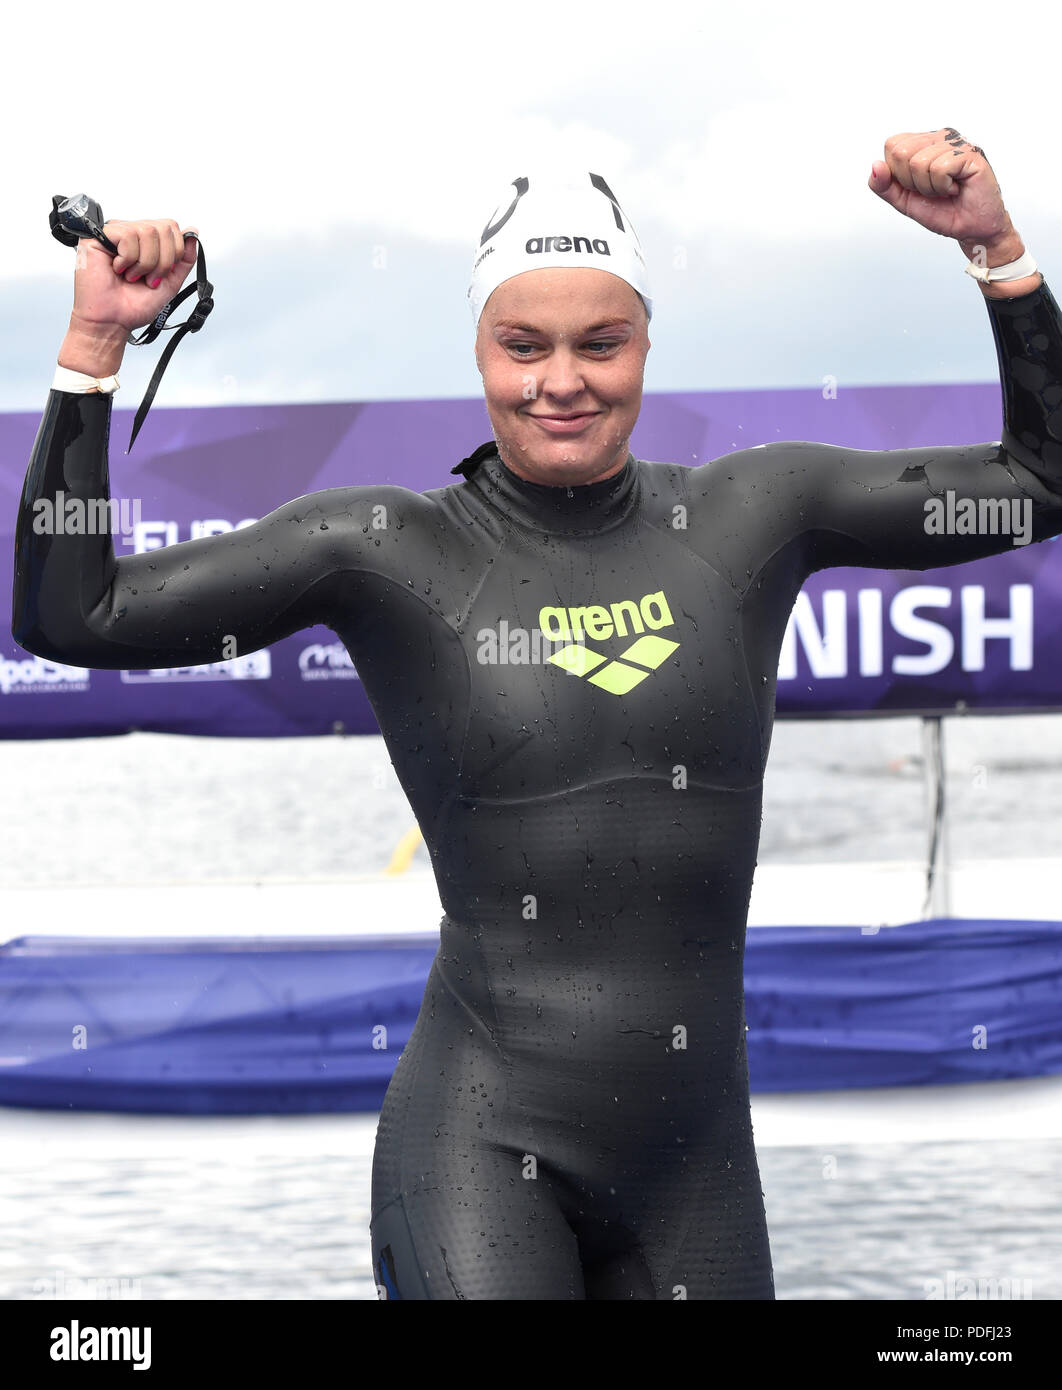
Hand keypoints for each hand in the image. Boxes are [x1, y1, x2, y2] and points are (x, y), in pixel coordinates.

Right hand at [70, 218, 197, 335]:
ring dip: (145, 263)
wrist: (113, 321)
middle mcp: (131, 233)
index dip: (174, 252)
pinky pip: (127, 235)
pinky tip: (119, 269)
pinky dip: (129, 259)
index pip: (171, 226)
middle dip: (162, 260)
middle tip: (148, 278)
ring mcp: (115, 233)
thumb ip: (184, 258)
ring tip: (132, 276)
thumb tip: (192, 232)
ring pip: (147, 231)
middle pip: (163, 227)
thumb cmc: (134, 306)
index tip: (162, 274)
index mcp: (147, 243)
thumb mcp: (170, 282)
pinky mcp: (98, 236)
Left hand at [868, 128, 1011, 244]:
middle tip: (932, 189)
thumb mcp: (903, 200)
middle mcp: (939, 136)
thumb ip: (884, 185)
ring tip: (946, 190)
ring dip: (929, 188)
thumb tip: (875, 166)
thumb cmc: (941, 211)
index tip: (917, 186)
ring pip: (919, 163)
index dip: (897, 173)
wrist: (969, 228)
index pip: (892, 145)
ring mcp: (956, 142)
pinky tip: (956, 188)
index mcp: (922, 142)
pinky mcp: (970, 153)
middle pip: (901, 152)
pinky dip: (943, 187)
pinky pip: (939, 169)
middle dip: (911, 182)